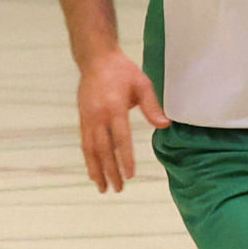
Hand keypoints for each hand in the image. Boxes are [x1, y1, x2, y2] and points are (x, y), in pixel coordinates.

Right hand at [73, 46, 165, 193]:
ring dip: (96, 170)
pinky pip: (84, 143)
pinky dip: (89, 160)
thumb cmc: (122, 71)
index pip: (121, 138)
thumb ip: (152, 106)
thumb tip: (164, 125)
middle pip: (104, 149)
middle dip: (110, 171)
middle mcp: (98, 115)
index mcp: (114, 107)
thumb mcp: (142, 84)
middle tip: (118, 189)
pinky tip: (93, 172)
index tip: (130, 175)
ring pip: (90, 149)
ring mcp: (88, 118)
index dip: (125, 158)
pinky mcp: (82, 118)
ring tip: (102, 188)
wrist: (96, 59)